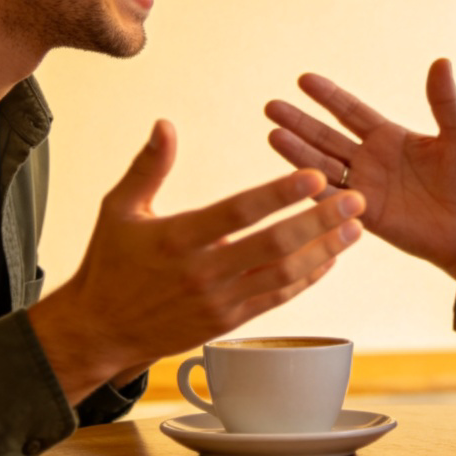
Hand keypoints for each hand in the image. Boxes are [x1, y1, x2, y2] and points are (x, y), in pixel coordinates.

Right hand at [28, 120, 364, 404]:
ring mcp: (218, 302)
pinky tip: (329, 259)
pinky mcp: (227, 323)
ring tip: (355, 228)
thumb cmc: (110, 263)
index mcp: (178, 238)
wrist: (99, 331)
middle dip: (319, 221)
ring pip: (283, 276)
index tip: (315, 175)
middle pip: (273, 245)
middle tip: (356, 199)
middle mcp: (203, 272)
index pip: (238, 213)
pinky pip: (276, 300)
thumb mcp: (118, 209)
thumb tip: (165, 124)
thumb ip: (148, 167)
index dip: (279, 194)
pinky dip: (306, 279)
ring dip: (323, 251)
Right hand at [265, 59, 455, 301]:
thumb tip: (441, 61)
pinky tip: (292, 176)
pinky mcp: (366, 215)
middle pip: (327, 136)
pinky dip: (313, 189)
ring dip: (298, 152)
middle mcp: (371, 159)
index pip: (351, 111)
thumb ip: (445, 102)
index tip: (303, 79)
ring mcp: (366, 187)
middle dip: (300, 121)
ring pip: (324, 165)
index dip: (328, 96)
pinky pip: (335, 201)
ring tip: (272, 134)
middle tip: (271, 106)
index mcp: (389, 137)